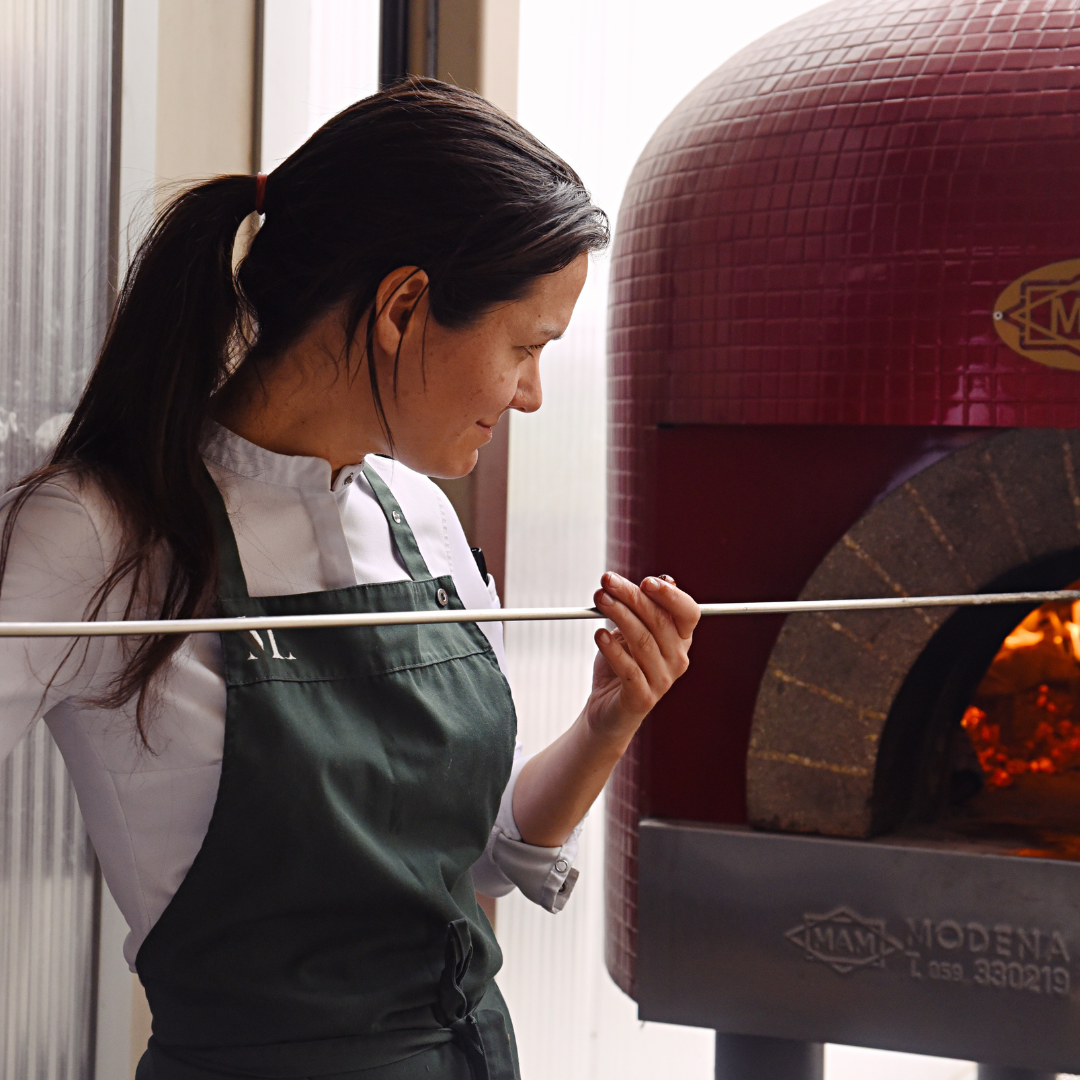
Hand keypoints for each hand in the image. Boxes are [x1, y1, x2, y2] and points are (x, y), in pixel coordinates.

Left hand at [586, 572, 699, 744]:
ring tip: (599, 600)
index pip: (688, 612)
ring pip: (642, 641)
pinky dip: (612, 649)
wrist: (606, 708)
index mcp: (680, 639)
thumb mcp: (631, 630)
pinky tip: (599, 635)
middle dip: (631, 597)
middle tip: (606, 582)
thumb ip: (644, 608)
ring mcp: (663, 680)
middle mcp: (678, 659)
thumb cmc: (620, 663)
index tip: (644, 581)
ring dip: (619, 615)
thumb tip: (661, 579)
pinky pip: (629, 669)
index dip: (669, 595)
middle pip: (659, 621)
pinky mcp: (642, 697)